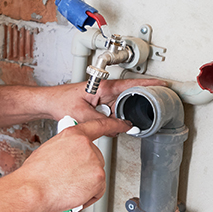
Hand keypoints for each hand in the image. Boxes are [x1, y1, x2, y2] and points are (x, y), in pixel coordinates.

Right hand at [14, 116, 131, 211]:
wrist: (33, 189)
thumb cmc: (36, 173)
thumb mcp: (51, 148)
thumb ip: (68, 147)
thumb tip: (73, 155)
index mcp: (74, 135)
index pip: (98, 126)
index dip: (113, 125)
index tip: (123, 125)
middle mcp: (87, 146)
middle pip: (96, 158)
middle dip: (86, 169)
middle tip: (69, 177)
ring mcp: (94, 162)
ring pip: (96, 175)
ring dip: (87, 183)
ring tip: (68, 186)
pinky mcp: (99, 178)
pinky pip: (98, 190)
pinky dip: (88, 195)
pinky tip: (74, 194)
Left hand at [50, 77, 165, 124]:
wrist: (49, 103)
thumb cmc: (61, 101)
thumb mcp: (84, 115)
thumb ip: (104, 122)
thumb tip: (122, 127)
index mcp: (104, 86)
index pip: (132, 84)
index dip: (149, 84)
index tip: (164, 85)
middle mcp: (106, 90)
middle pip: (129, 100)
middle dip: (133, 109)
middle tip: (137, 117)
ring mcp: (104, 97)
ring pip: (121, 109)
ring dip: (120, 118)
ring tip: (114, 122)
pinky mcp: (100, 105)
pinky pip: (113, 114)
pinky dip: (112, 120)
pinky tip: (107, 125)